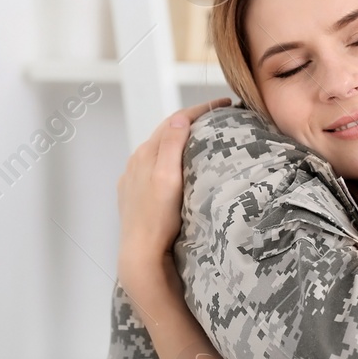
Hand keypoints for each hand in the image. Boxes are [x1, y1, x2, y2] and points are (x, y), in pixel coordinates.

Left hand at [117, 98, 230, 302]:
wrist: (140, 255)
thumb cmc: (158, 220)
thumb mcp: (168, 179)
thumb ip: (171, 147)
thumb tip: (181, 118)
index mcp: (146, 154)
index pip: (175, 121)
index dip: (200, 110)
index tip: (225, 103)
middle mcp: (137, 162)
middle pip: (166, 133)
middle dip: (191, 121)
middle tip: (219, 117)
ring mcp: (133, 178)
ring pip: (159, 150)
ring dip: (179, 140)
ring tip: (203, 139)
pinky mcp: (133, 194)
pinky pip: (152, 168)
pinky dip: (169, 159)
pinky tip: (179, 168)